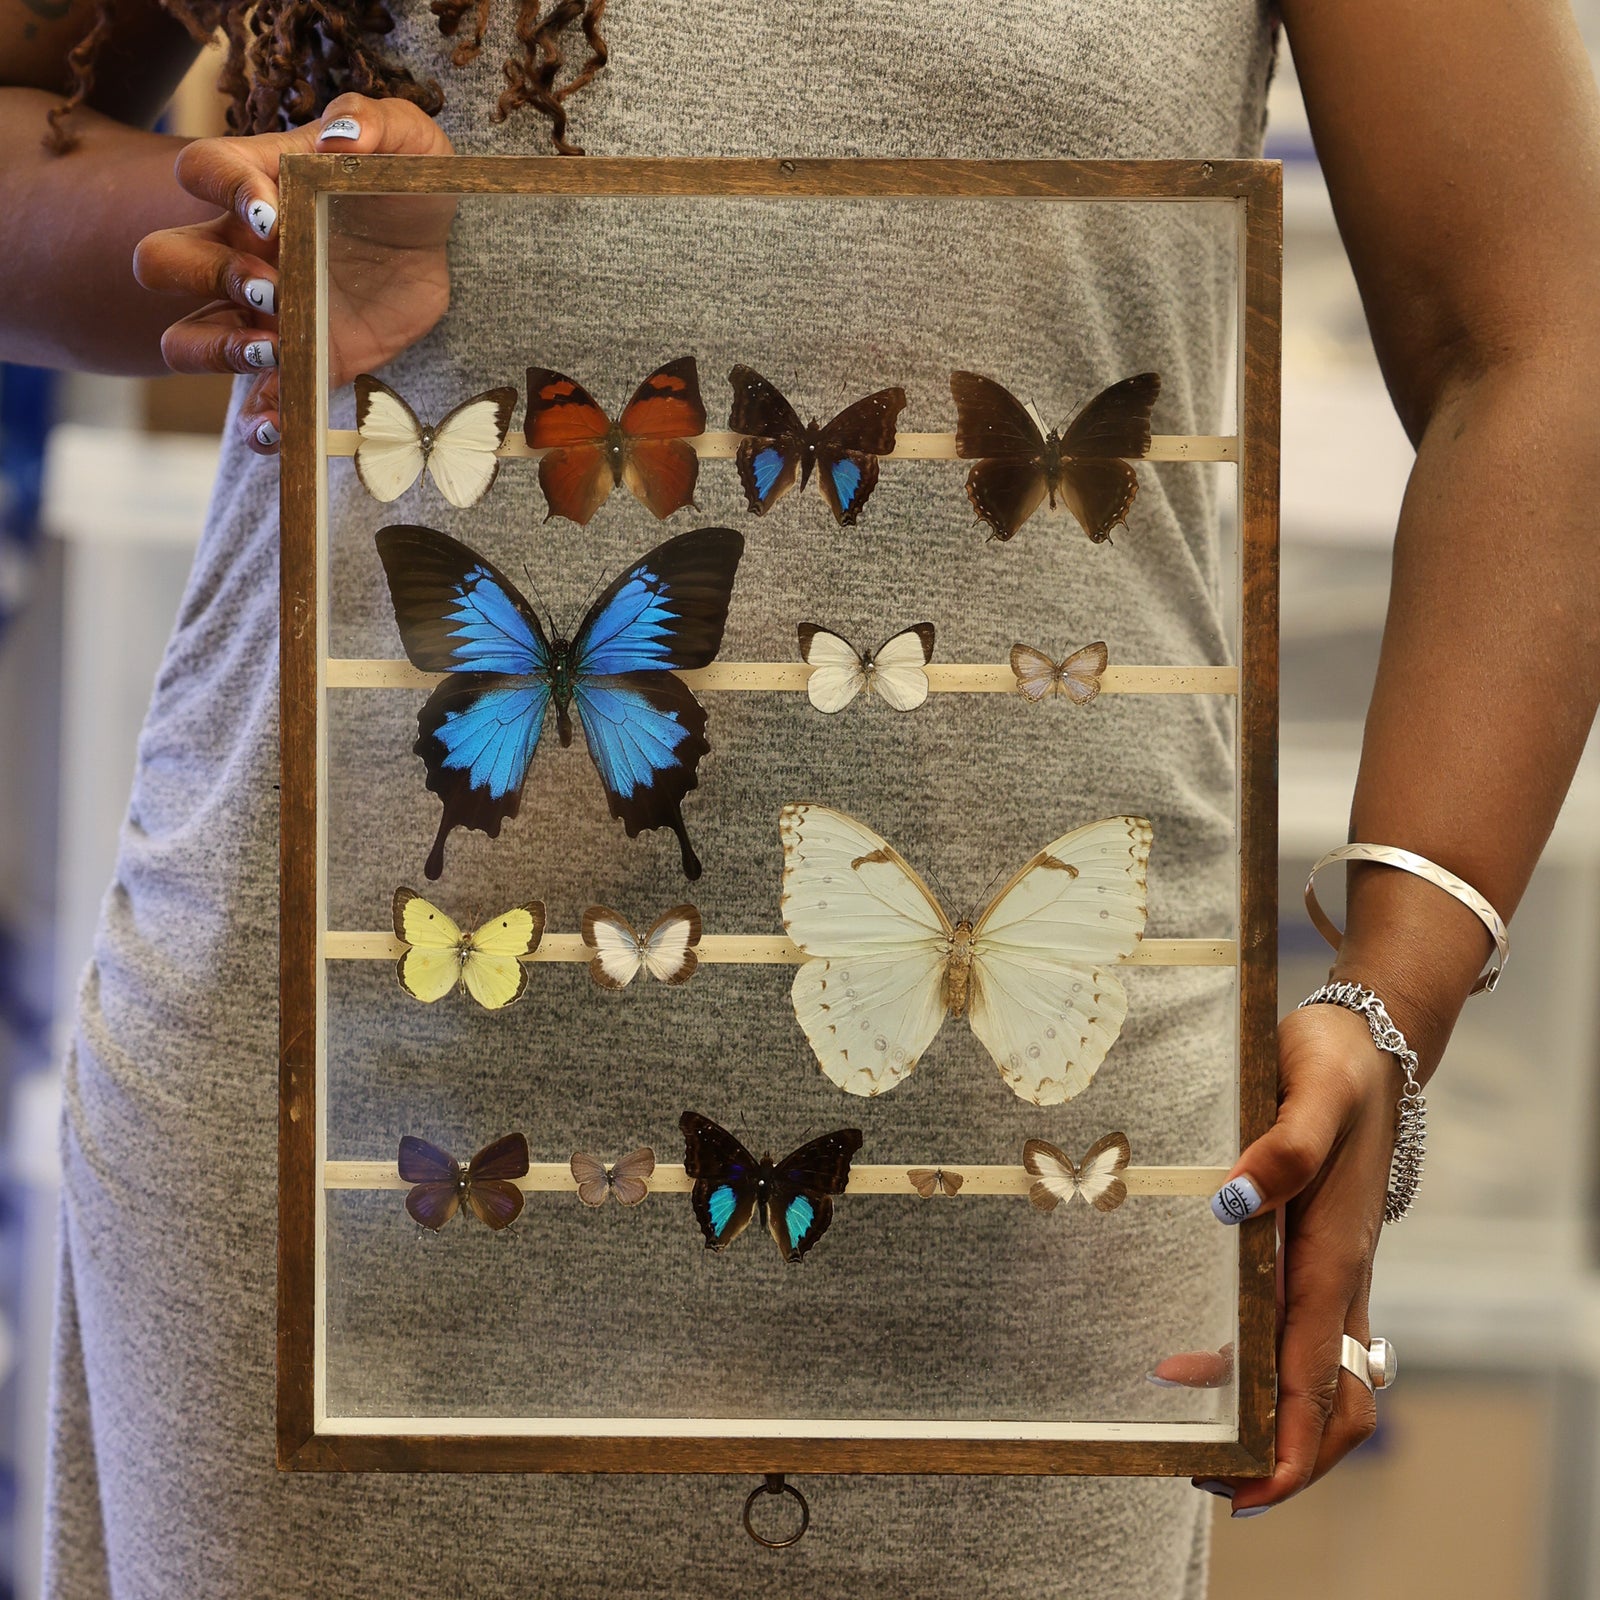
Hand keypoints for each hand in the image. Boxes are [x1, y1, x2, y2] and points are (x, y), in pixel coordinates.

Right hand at [132, 93, 456, 455]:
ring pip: (187, 340)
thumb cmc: (405, 188)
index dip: (223, 189)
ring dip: (216, 349)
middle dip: (206, 276)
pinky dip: (257, 422)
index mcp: (258, 187)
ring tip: (272, 350)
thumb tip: (342, 136)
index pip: (202, 170)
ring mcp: (261, 316)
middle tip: (270, 288)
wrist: (439, 255)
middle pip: (164, 260)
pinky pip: (253, 405)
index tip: (272, 216)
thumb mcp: (408, 143)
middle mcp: (240, 252)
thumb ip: (376, 122)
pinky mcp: (299, 365)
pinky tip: (278, 427)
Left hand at [1184, 1004, 1396, 1515]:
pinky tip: (1196, 1359)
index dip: (1291, 1445)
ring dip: (1269, 1416)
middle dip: (1284, 1454)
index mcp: (1336, 1258)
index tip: (1248, 1488)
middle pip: (1333, 1402)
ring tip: (1195, 1430)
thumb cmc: (1332, 1068)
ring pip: (1317, 1376)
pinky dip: (1257, 1366)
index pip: (1318, 1377)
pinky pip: (1298, 1335)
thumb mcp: (1308, 1092)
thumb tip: (1235, 1203)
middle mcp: (1341, 1280)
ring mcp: (1334, 1274)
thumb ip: (1281, 1148)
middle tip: (1212, 1478)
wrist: (1363, 1048)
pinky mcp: (1319, 1256)